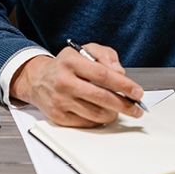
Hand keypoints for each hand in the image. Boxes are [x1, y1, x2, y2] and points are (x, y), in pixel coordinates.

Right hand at [9, 43, 144, 126]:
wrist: (37, 79)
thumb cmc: (65, 65)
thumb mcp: (84, 51)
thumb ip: (105, 55)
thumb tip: (120, 72)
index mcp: (71, 62)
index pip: (103, 74)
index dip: (123, 85)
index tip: (137, 92)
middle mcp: (64, 81)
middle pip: (101, 97)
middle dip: (124, 104)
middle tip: (136, 108)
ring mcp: (60, 101)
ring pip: (95, 113)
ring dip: (113, 114)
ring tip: (120, 110)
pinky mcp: (58, 116)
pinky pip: (86, 122)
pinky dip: (99, 120)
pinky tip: (103, 113)